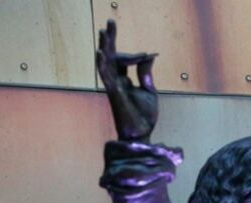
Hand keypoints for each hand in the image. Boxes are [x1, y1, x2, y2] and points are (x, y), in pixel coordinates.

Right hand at [96, 19, 158, 141]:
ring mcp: (112, 86)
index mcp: (123, 80)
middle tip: (110, 21)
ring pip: (105, 62)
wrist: (142, 134)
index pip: (123, 59)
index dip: (135, 55)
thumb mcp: (149, 90)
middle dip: (110, 39)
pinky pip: (105, 77)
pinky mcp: (113, 94)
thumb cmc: (143, 116)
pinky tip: (100, 51)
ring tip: (104, 30)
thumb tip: (149, 55)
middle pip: (110, 55)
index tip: (149, 55)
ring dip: (105, 45)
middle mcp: (115, 81)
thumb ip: (145, 73)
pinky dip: (102, 64)